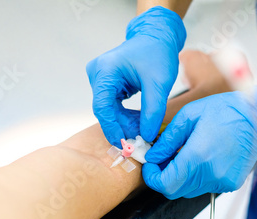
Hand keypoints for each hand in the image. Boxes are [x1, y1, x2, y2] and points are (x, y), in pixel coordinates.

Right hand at [86, 6, 185, 147]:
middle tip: (140, 139)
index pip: (102, 106)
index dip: (111, 128)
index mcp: (105, 70)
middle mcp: (97, 74)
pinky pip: (112, 106)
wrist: (157, 36)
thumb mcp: (159, 83)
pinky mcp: (107, 83)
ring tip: (143, 129)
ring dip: (124, 122)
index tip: (124, 144)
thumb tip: (146, 135)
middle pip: (104, 110)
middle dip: (121, 127)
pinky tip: (139, 120)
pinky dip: (125, 115)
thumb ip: (152, 110)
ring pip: (108, 110)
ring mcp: (100, 79)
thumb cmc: (158, 52)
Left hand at [142, 88, 256, 198]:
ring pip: (188, 190)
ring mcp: (223, 181)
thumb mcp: (188, 116)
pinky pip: (204, 186)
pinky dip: (196, 176)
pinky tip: (201, 157)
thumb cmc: (226, 111)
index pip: (165, 184)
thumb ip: (167, 140)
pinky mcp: (231, 183)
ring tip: (183, 154)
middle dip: (163, 176)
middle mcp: (211, 174)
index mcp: (198, 156)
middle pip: (174, 190)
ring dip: (180, 176)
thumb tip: (153, 156)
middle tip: (163, 158)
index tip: (150, 165)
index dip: (152, 177)